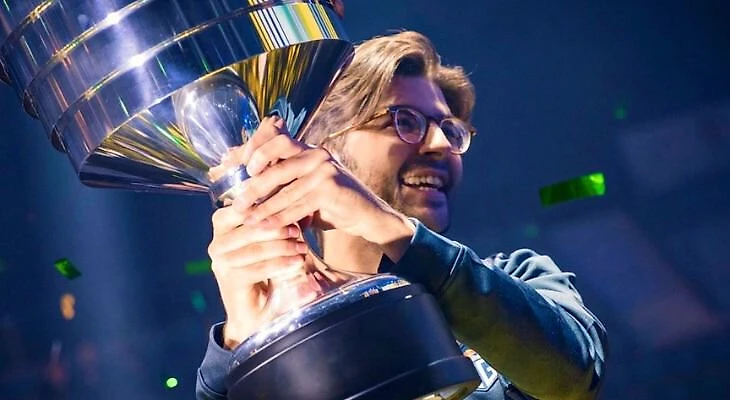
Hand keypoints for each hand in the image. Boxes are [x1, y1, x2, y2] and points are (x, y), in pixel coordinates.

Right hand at [209, 189, 308, 349]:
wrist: (256, 317)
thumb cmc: (268, 275)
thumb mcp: (276, 247)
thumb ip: (283, 228)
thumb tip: (306, 209)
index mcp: (223, 230)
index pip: (239, 208)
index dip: (262, 205)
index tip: (288, 204)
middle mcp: (217, 245)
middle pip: (247, 227)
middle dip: (276, 227)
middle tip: (298, 230)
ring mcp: (221, 264)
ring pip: (254, 248)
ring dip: (281, 246)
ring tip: (302, 247)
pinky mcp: (230, 281)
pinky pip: (257, 268)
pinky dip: (279, 264)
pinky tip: (296, 263)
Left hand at [231, 117, 414, 258]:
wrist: (366, 215)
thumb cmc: (331, 203)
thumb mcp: (305, 187)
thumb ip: (283, 182)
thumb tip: (244, 186)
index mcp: (307, 149)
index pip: (275, 136)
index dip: (253, 148)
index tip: (236, 167)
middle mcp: (316, 153)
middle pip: (276, 155)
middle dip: (253, 180)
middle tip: (237, 199)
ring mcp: (325, 169)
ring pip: (285, 186)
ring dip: (263, 205)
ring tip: (247, 217)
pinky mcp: (331, 188)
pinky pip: (298, 204)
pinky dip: (280, 217)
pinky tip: (266, 226)